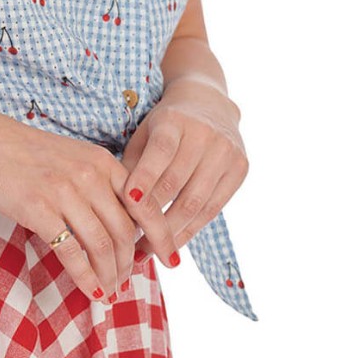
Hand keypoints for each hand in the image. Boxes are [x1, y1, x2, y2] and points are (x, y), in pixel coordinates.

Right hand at [0, 98, 180, 303]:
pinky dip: (86, 277)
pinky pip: (72, 252)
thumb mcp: (66, 158)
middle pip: (125, 231)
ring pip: (103, 245)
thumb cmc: (17, 151)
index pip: (145, 203)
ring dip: (110, 276)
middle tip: (126, 285)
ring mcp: (63, 190)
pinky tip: (91, 291)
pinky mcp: (37, 208)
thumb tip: (116, 222)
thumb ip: (93, 183)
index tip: (172, 260)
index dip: (162, 235)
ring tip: (110, 292)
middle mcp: (88, 173)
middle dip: (130, 265)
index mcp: (100, 160)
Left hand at [120, 79, 248, 257]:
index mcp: (174, 120)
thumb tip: (116, 206)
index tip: (129, 203)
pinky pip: (213, 209)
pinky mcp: (240, 168)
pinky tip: (174, 243)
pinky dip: (192, 229)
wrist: (209, 104)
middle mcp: (204, 134)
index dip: (146, 177)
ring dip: (172, 232)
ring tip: (150, 252)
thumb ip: (132, 164)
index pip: (161, 151)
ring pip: (196, 202)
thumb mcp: (145, 133)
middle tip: (131, 243)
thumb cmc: (165, 125)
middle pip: (177, 183)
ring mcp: (225, 152)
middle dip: (153, 216)